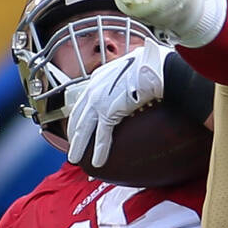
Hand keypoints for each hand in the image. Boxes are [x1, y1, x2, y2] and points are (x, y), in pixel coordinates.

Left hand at [66, 40, 170, 166]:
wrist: (155, 66)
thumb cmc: (150, 66)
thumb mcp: (131, 70)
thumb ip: (126, 80)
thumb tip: (135, 87)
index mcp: (99, 77)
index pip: (84, 101)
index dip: (79, 116)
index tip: (77, 127)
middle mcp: (94, 88)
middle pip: (78, 116)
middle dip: (73, 134)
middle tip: (72, 147)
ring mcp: (99, 100)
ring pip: (84, 129)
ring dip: (79, 146)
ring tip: (75, 159)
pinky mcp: (108, 111)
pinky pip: (102, 136)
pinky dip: (100, 151)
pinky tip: (97, 162)